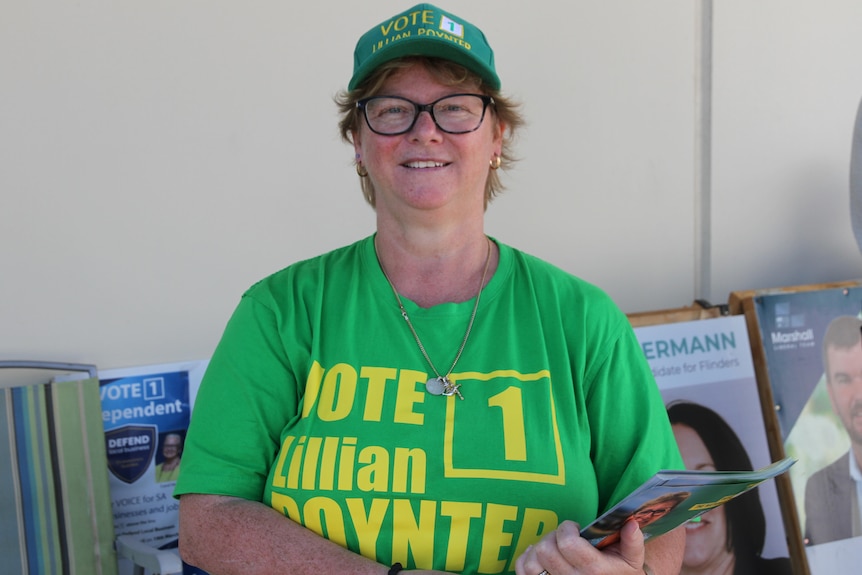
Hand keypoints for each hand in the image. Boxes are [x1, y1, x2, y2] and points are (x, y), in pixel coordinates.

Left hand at [514, 519, 644, 574]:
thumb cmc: (619, 573)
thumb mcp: (632, 560)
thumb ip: (633, 541)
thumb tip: (631, 523)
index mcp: (594, 570)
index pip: (567, 543)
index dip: (567, 529)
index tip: (574, 528)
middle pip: (546, 550)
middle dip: (553, 536)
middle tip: (564, 537)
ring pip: (532, 561)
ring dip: (539, 547)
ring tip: (553, 546)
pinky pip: (523, 570)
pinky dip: (526, 558)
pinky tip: (540, 556)